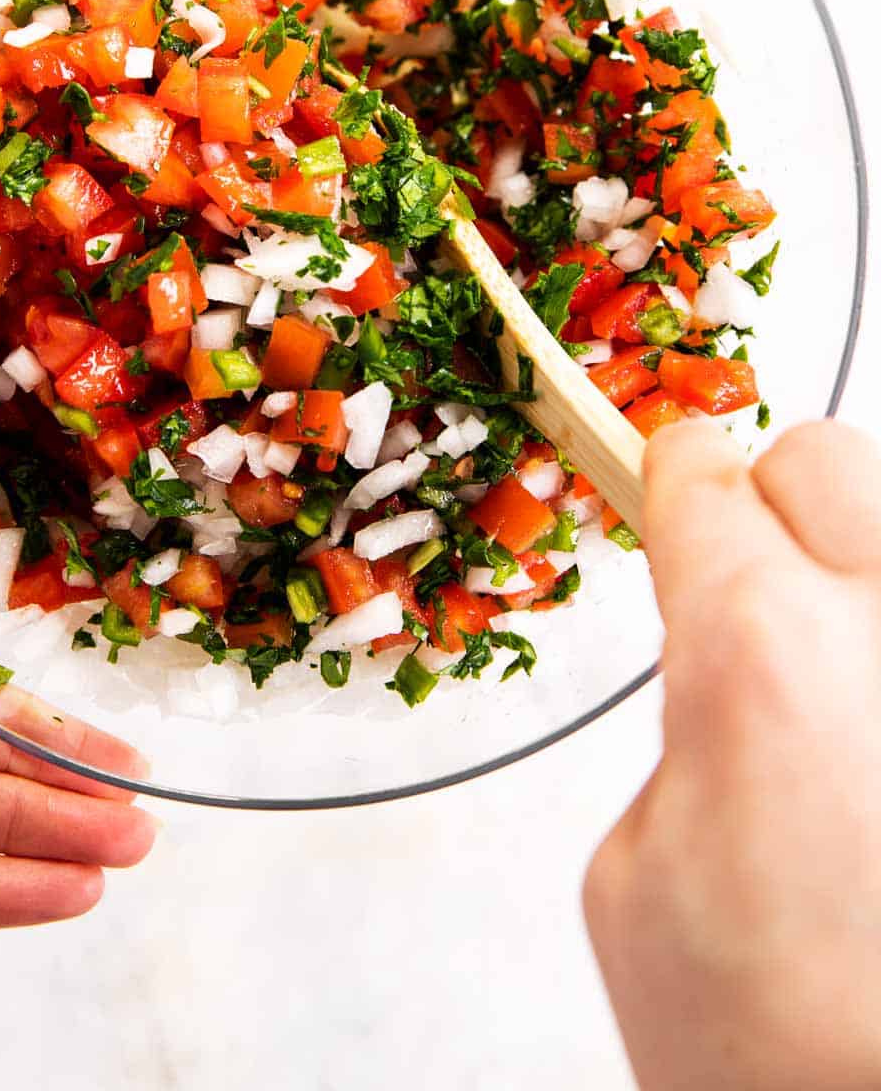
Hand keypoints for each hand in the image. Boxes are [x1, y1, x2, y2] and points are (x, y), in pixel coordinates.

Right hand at [583, 417, 880, 1090]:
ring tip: (849, 702)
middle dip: (779, 512)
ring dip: (865, 596)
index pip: (707, 479)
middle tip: (760, 600)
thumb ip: (682, 726)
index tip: (677, 495)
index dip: (675, 487)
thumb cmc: (778, 1059)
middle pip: (831, 459)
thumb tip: (727, 672)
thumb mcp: (634, 881)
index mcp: (760, 653)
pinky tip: (876, 744)